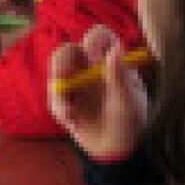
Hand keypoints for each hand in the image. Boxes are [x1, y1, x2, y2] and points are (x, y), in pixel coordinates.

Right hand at [48, 25, 148, 159]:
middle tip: (64, 77)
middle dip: (63, 62)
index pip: (99, 36)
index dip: (93, 40)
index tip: (91, 55)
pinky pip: (54, 96)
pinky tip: (73, 119)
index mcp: (110, 59)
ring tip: (68, 109)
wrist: (116, 148)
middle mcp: (89, 65)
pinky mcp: (63, 99)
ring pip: (55, 70)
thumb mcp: (130, 102)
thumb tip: (115, 51)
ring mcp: (74, 81)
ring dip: (57, 86)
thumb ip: (121, 78)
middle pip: (68, 49)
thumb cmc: (130, 121)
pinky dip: (61, 107)